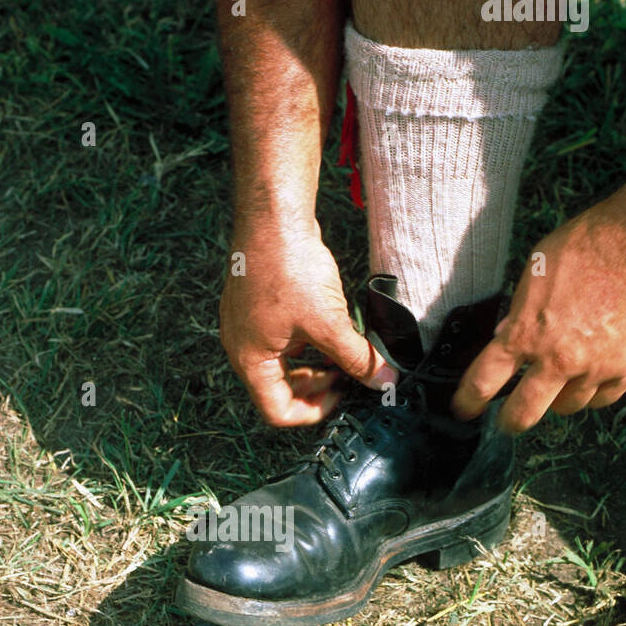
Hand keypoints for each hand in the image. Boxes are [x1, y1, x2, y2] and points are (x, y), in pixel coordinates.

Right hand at [220, 219, 394, 425]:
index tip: (343, 396)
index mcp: (250, 360)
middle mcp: (242, 347)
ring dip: (314, 363)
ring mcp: (247, 325)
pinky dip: (306, 341)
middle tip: (348, 375)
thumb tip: (384, 381)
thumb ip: (357, 358)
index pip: (277, 411)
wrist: (273, 215)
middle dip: (316, 386)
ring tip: (343, 350)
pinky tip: (330, 325)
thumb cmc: (289, 266)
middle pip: (278, 389)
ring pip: (283, 363)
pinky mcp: (257, 305)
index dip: (313, 411)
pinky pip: (281, 338)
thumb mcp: (329, 322)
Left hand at [452, 194, 625, 432]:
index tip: (464, 408)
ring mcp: (597, 369)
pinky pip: (603, 399)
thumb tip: (507, 332)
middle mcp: (560, 359)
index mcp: (528, 332)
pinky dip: (593, 392)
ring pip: (568, 407)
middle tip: (507, 420)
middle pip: (524, 413)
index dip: (469, 400)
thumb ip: (521, 307)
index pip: (484, 380)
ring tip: (560, 379)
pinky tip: (591, 375)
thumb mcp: (540, 267)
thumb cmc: (596, 243)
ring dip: (558, 397)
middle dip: (510, 421)